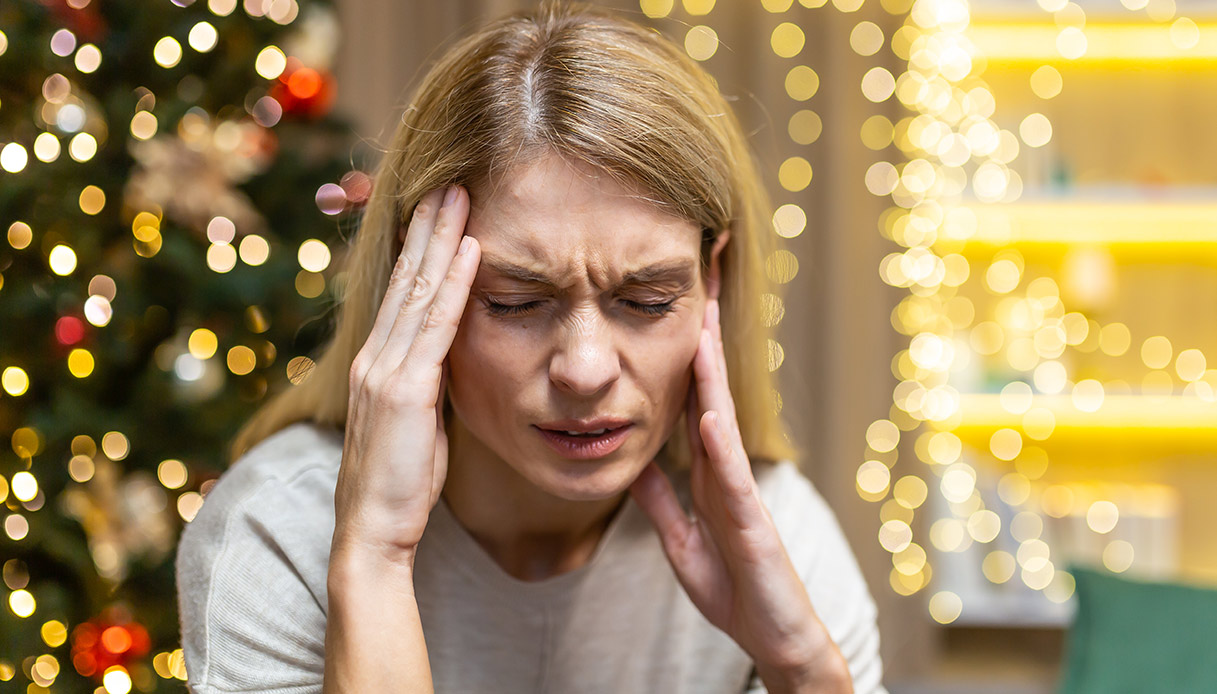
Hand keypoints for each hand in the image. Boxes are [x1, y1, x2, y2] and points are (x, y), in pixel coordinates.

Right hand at [333, 185, 479, 566]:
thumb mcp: (419, 423)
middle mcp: (377, 357)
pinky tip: (473, 249)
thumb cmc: (401, 485)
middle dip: (429, 226)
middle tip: (451, 179)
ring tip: (462, 194)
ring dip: (442, 238)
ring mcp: (386, 370)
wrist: (372, 533)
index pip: (403, 293)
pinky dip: (455, 283)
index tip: (441, 209)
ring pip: (419, 290)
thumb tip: (455, 358)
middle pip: (407, 278)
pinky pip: (435, 325)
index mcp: (380, 364)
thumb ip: (431, 384)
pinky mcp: (403, 389)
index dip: (421, 248)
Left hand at [628, 299, 850, 692]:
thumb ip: (660, 502)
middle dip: (704, 337)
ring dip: (711, 374)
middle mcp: (725, 470)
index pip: (690, 400)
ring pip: (722, 421)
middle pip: (710, 391)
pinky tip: (708, 414)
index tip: (672, 306)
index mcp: (705, 472)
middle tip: (700, 281)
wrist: (771, 637)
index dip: (680, 354)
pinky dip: (719, 446)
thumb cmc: (734, 587)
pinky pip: (730, 479)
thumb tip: (632, 465)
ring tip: (701, 325)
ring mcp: (740, 492)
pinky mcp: (751, 523)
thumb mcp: (679, 539)